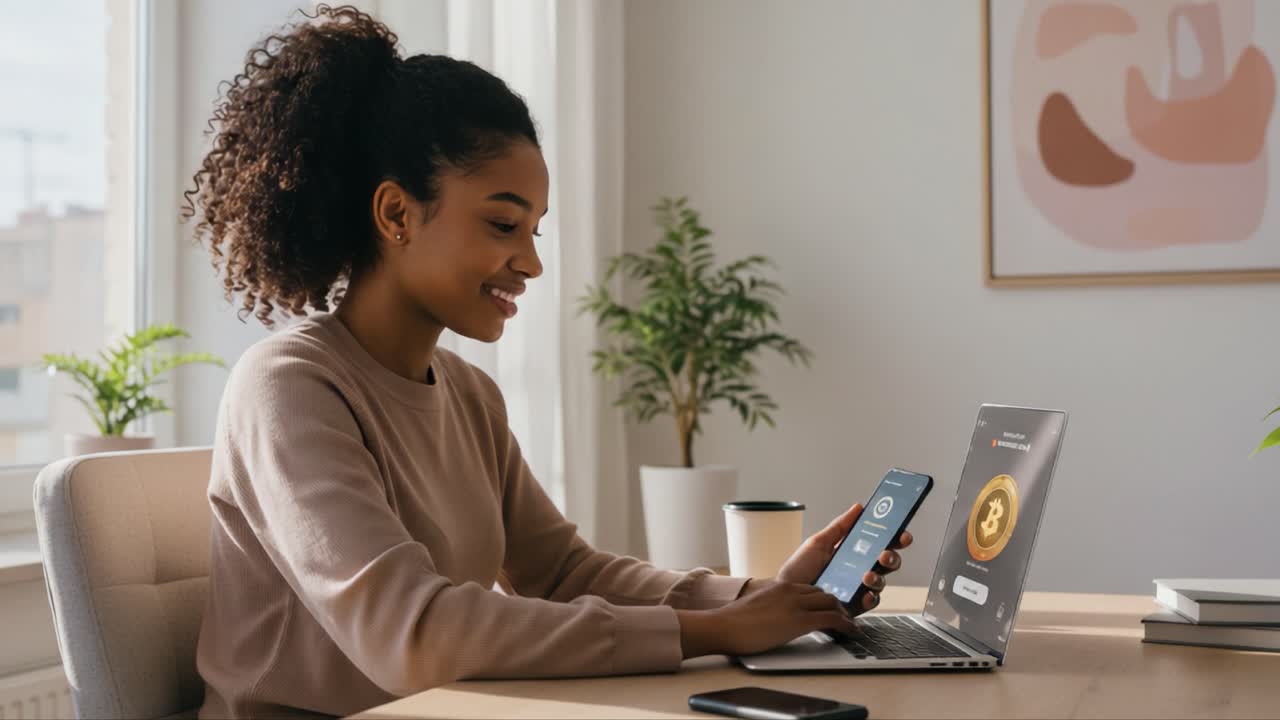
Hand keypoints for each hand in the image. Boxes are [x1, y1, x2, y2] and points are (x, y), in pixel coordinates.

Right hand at [677, 582, 856, 657]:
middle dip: (837, 605)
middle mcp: (791, 590)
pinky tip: (850, 631)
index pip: (811, 588)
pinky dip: (846, 625)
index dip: (823, 600)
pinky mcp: (800, 620)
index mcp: (780, 586)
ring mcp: (796, 604)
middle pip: (825, 593)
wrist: (724, 627)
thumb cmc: (734, 623)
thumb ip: (772, 607)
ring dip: (843, 614)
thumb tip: (778, 619)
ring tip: (848, 625)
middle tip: (843, 617)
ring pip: (832, 602)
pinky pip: (832, 619)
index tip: (829, 609)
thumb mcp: (758, 607)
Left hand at [773, 503, 912, 613]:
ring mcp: (857, 588)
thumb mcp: (818, 543)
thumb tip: (859, 507)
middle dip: (892, 556)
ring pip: (881, 582)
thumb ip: (840, 526)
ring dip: (879, 577)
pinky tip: (865, 594)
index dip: (894, 537)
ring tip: (867, 575)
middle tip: (885, 554)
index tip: (901, 532)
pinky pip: (870, 603)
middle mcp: (859, 570)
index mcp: (853, 552)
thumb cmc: (798, 569)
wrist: (785, 596)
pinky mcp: (853, 606)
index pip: (880, 543)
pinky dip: (871, 598)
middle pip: (886, 562)